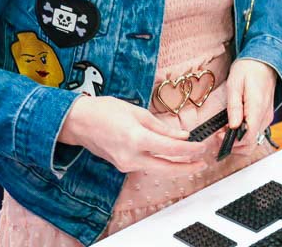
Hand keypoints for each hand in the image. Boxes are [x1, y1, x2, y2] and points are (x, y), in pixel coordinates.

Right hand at [57, 95, 209, 172]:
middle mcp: (131, 157)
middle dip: (188, 168)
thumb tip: (183, 136)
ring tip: (191, 159)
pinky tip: (170, 156)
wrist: (78, 122)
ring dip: (175, 166)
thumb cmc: (105, 111)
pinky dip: (161, 162)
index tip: (202, 146)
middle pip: (167, 168)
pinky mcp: (122, 166)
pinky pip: (147, 166)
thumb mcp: (137, 112)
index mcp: (136, 139)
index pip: (171, 149)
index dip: (190, 150)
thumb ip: (162, 127)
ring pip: (157, 170)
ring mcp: (125, 164)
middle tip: (203, 163)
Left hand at [226, 59, 275, 154]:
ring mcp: (267, 117)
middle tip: (217, 136)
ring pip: (253, 140)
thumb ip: (234, 106)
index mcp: (257, 108)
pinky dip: (243, 135)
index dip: (232, 142)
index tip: (218, 136)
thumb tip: (233, 126)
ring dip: (237, 142)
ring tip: (222, 132)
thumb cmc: (248, 68)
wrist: (265, 60)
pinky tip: (232, 127)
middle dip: (233, 146)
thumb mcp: (235, 84)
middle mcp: (265, 116)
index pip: (248, 137)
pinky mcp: (265, 116)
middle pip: (251, 144)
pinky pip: (255, 132)